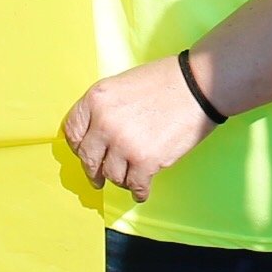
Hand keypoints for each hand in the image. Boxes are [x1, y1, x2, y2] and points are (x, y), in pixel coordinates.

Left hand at [63, 56, 216, 200]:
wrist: (199, 84)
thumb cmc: (165, 80)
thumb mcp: (123, 84)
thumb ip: (105, 108)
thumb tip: (96, 134)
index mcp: (96, 99)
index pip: (72, 131)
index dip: (77, 145)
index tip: (84, 153)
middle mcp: (104, 122)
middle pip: (88, 158)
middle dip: (94, 170)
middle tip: (99, 178)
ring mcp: (124, 143)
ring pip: (111, 175)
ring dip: (121, 179)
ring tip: (131, 177)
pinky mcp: (146, 160)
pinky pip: (135, 186)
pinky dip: (139, 191)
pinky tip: (142, 191)